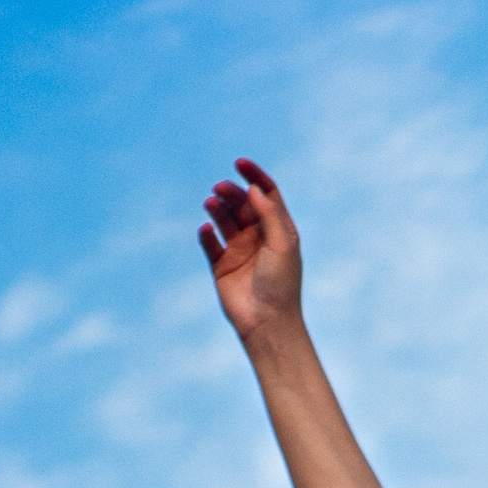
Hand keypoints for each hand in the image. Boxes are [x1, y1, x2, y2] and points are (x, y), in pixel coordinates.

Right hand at [199, 156, 301, 341]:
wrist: (267, 323)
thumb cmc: (281, 285)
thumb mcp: (282, 245)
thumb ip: (269, 214)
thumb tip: (254, 189)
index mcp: (279, 230)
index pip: (267, 194)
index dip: (254, 176)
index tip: (239, 163)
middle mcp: (259, 238)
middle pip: (242, 203)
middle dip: (231, 192)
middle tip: (219, 189)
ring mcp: (239, 251)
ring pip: (224, 219)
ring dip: (217, 207)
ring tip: (210, 203)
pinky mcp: (222, 266)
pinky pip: (210, 243)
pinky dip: (206, 233)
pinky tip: (205, 230)